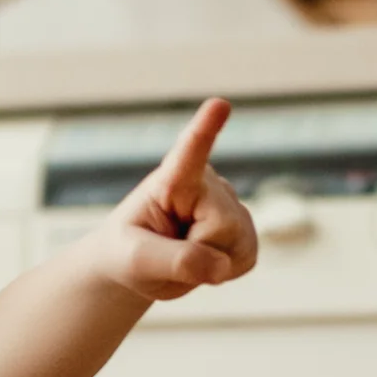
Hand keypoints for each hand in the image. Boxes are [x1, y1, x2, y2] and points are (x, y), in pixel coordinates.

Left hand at [87, 97, 256, 303]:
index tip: (219, 104)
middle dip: (197, 253)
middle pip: (222, 228)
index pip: (190, 153)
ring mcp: (232, 204)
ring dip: (211, 265)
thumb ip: (173, 261)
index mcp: (172, 179)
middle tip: (170, 250)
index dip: (205, 129)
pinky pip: (247, 258)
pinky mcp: (246, 229)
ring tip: (185, 252)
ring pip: (238, 246)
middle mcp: (209, 182)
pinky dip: (225, 271)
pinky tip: (206, 259)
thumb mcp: (134, 261)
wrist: (141, 265)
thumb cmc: (129, 252)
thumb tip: (221, 265)